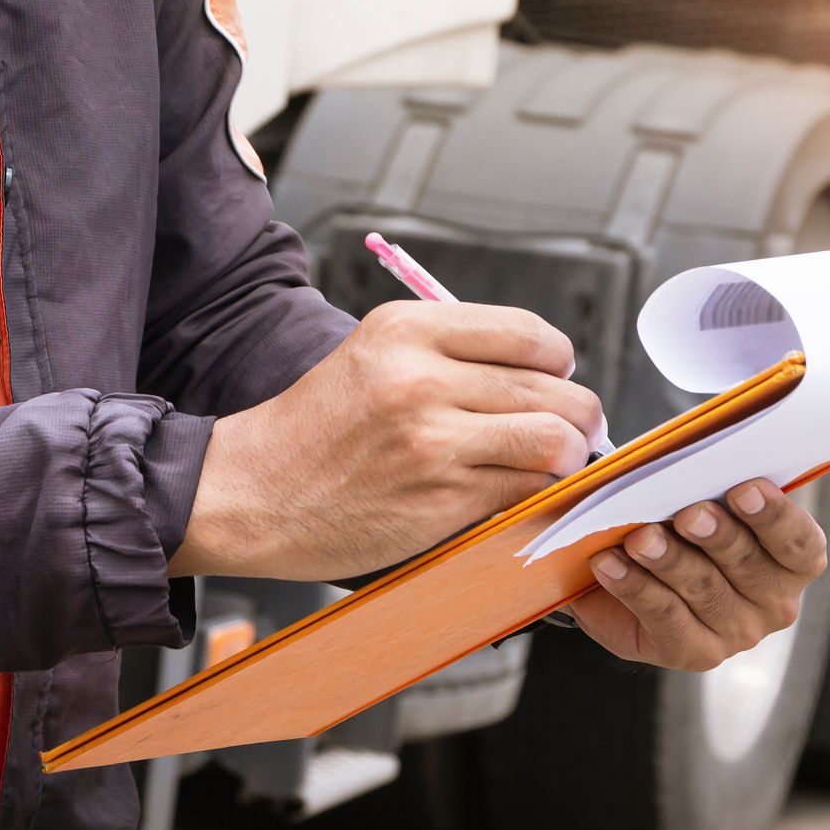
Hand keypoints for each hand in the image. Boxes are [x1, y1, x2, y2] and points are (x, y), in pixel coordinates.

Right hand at [170, 301, 605, 580]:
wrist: (250, 492)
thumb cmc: (315, 428)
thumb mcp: (372, 355)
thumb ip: (450, 352)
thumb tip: (544, 371)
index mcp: (405, 329)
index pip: (528, 332)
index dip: (558, 359)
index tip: (556, 377)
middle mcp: (420, 378)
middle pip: (554, 388)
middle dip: (579, 414)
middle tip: (575, 429)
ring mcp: (432, 441)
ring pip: (553, 440)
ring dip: (567, 455)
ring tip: (555, 461)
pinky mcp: (440, 499)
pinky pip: (525, 489)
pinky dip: (537, 491)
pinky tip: (519, 490)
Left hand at [567, 479, 825, 670]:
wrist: (631, 580)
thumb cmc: (680, 525)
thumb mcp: (697, 499)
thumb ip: (702, 483)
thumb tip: (672, 461)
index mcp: (791, 560)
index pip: (799, 542)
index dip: (775, 516)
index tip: (743, 489)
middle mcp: (773, 602)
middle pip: (749, 564)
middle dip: (717, 535)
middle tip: (688, 513)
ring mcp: (735, 632)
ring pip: (704, 589)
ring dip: (669, 559)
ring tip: (639, 538)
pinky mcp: (693, 653)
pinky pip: (664, 616)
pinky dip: (634, 586)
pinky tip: (608, 563)